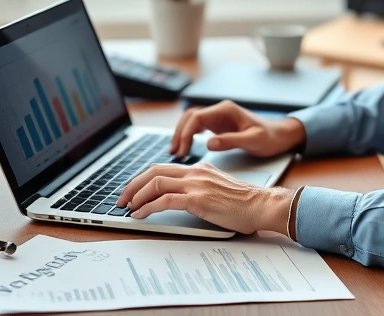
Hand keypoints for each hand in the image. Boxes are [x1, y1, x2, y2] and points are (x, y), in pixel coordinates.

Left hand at [116, 162, 294, 234]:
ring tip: (128, 207)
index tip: (133, 190)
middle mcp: (195, 172)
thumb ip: (201, 186)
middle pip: (154, 171)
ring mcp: (196, 185)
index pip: (163, 167)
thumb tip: (183, 197)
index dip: (143, 178)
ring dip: (137, 196)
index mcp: (199, 168)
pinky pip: (164, 200)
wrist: (261, 205)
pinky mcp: (198, 200)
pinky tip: (140, 215)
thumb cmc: (245, 202)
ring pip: (155, 183)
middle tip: (122, 198)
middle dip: (133, 184)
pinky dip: (147, 207)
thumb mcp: (218, 187)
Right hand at [170, 100, 305, 158]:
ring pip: (192, 121)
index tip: (182, 149)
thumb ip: (230, 141)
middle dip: (179, 132)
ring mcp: (219, 117)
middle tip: (174, 151)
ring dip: (182, 133)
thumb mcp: (252, 141)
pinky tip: (185, 147)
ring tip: (176, 151)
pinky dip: (189, 135)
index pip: (197, 117)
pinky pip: (198, 127)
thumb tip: (208, 143)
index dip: (186, 133)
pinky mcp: (219, 125)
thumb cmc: (270, 137)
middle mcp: (220, 110)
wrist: (281, 136)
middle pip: (190, 116)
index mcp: (226, 110)